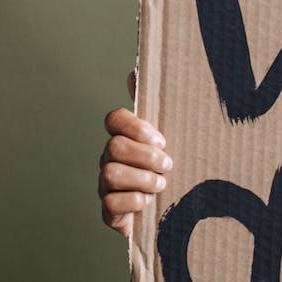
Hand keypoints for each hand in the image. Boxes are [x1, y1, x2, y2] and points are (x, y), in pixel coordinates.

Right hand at [99, 84, 172, 236]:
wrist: (175, 207)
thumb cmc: (172, 167)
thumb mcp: (172, 135)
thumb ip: (156, 106)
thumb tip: (135, 70)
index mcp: (125, 137)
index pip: (114, 119)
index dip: (135, 127)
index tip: (161, 139)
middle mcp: (110, 158)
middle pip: (115, 147)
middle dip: (146, 157)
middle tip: (168, 165)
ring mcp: (106, 184)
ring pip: (111, 174)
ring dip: (143, 179)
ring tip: (161, 184)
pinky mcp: (109, 211)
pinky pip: (110, 203)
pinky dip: (134, 203)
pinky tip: (148, 203)